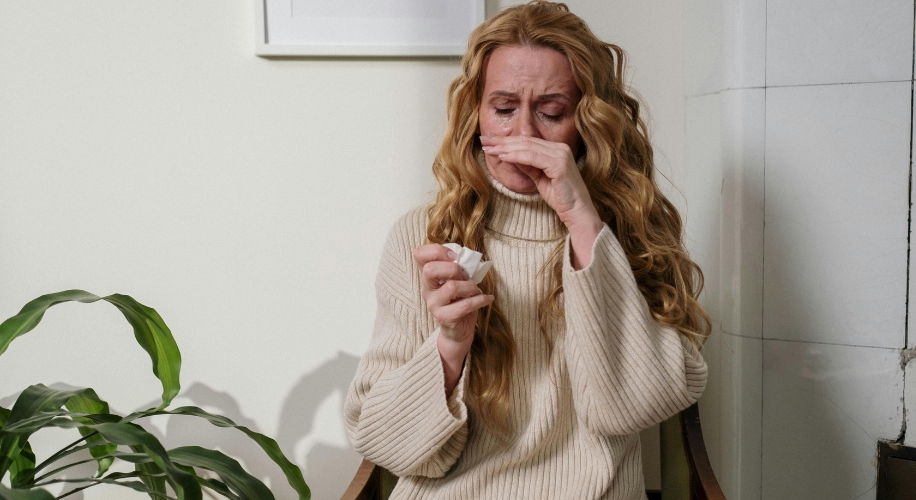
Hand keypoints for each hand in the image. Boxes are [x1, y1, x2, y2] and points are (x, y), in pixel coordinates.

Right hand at [414, 244, 494, 394]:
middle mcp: (427, 288)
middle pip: (430, 270)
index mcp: (429, 275)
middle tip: (465, 274)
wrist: (458, 331)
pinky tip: (487, 299)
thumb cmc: (459, 300)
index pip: (419, 254)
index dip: (436, 250)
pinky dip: (479, 299)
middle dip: (453, 268)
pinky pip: (464, 305)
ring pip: (451, 287)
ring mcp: (434, 304)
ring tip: (476, 290)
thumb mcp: (458, 280)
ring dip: (470, 286)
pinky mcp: (444, 318)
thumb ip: (459, 266)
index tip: (455, 257)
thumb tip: (467, 256)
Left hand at [480, 134, 600, 229]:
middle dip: (502, 141)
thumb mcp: (539, 179)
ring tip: (488, 149)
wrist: (577, 212)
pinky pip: (533, 157)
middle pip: (526, 141)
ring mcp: (561, 155)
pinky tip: (502, 157)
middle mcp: (560, 148)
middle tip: (483, 140)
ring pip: (527, 147)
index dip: (507, 140)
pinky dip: (516, 156)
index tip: (489, 140)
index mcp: (556, 149)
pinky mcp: (560, 165)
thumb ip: (527, 166)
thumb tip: (509, 155)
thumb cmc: (560, 198)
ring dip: (505, 147)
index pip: (527, 141)